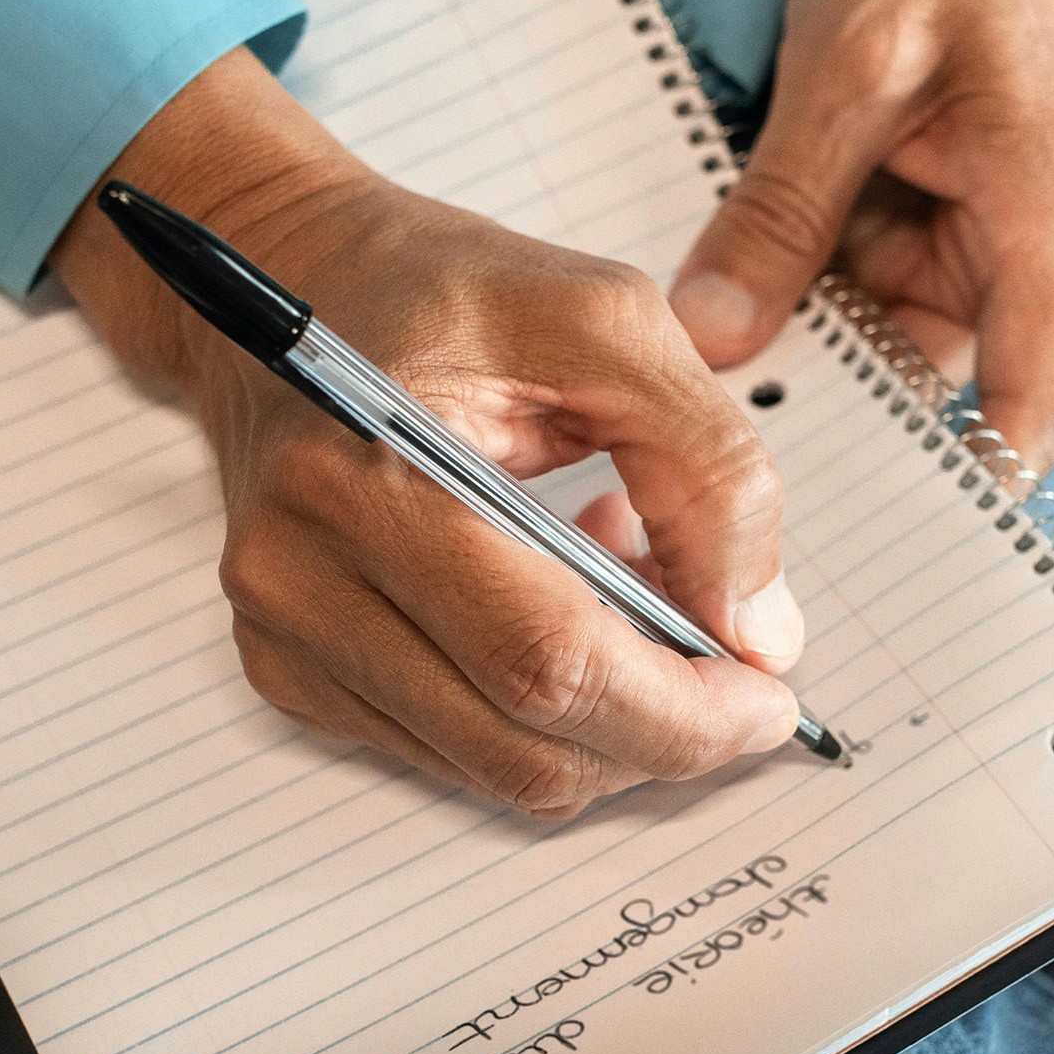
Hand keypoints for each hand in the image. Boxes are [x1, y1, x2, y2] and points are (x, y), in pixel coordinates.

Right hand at [45, 51, 804, 818]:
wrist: (286, 282)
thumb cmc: (437, 288)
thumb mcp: (607, 321)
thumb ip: (709, 468)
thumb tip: (759, 632)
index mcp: (366, 473)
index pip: (543, 659)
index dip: (678, 708)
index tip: (770, 698)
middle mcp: (300, 572)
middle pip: (523, 742)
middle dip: (662, 738)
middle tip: (740, 685)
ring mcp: (284, 633)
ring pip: (496, 771)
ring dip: (606, 726)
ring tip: (636, 604)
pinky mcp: (288, 669)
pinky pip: (453, 755)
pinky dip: (539, 717)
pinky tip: (560, 612)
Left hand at [670, 0, 1053, 472]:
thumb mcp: (845, 65)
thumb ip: (782, 208)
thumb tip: (715, 339)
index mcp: (1041, 221)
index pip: (1039, 400)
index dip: (975, 490)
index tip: (890, 549)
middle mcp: (1015, 252)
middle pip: (935, 390)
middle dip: (840, 424)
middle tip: (725, 472)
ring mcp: (962, 240)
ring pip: (873, 345)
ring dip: (800, 353)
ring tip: (700, 379)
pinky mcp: (912, 219)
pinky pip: (844, 289)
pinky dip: (788, 295)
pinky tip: (715, 306)